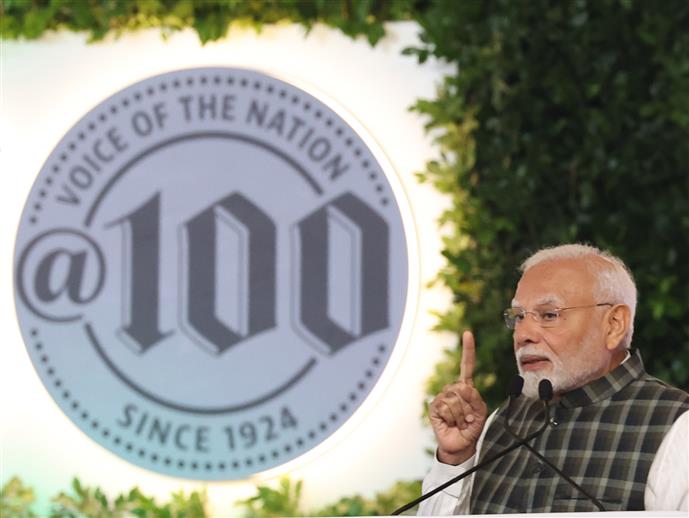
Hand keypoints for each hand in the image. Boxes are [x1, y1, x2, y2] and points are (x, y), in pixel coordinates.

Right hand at [428, 330, 487, 464]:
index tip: (467, 333)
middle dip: (469, 406)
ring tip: (461, 423)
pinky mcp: (434, 407)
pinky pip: (445, 407)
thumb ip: (476, 398)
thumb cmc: (472, 428)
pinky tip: (451, 424)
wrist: (461, 446)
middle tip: (469, 419)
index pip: (467, 365)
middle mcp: (453, 389)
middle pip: (463, 388)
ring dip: (462, 415)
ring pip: (454, 399)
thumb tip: (463, 387)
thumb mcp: (481, 412)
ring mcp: (442, 397)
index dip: (467, 350)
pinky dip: (453, 418)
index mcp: (466, 387)